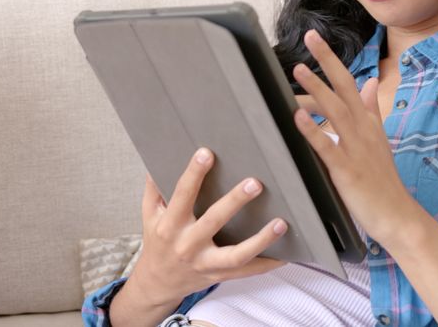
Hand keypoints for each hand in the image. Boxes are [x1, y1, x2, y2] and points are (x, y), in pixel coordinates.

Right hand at [123, 149, 287, 307]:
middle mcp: (187, 245)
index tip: (207, 153)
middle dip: (234, 202)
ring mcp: (205, 263)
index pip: (182, 195)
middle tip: (255, 183)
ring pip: (236, 254)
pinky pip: (247, 271)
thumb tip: (158, 159)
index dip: (193, 174)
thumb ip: (154, 188)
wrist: (157, 284)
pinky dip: (268, 264)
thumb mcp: (149, 215)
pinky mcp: (220, 275)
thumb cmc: (158, 243)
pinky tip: (287, 254)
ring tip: (280, 223)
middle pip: (213, 221)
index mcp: (170, 225)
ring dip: (261, 239)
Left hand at [291, 29, 419, 243]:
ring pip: (335, 112)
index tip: (315, 40)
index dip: (332, 60)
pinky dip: (313, 131)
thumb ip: (372, 110)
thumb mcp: (379, 139)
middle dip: (327, 62)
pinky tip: (298, 118)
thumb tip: (370, 82)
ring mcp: (356, 149)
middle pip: (343, 88)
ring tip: (299, 70)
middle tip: (310, 37)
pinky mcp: (348, 171)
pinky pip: (328, 147)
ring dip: (317, 89)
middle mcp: (363, 129)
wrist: (397, 214)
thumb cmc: (383, 179)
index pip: (349, 83)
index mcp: (367, 122)